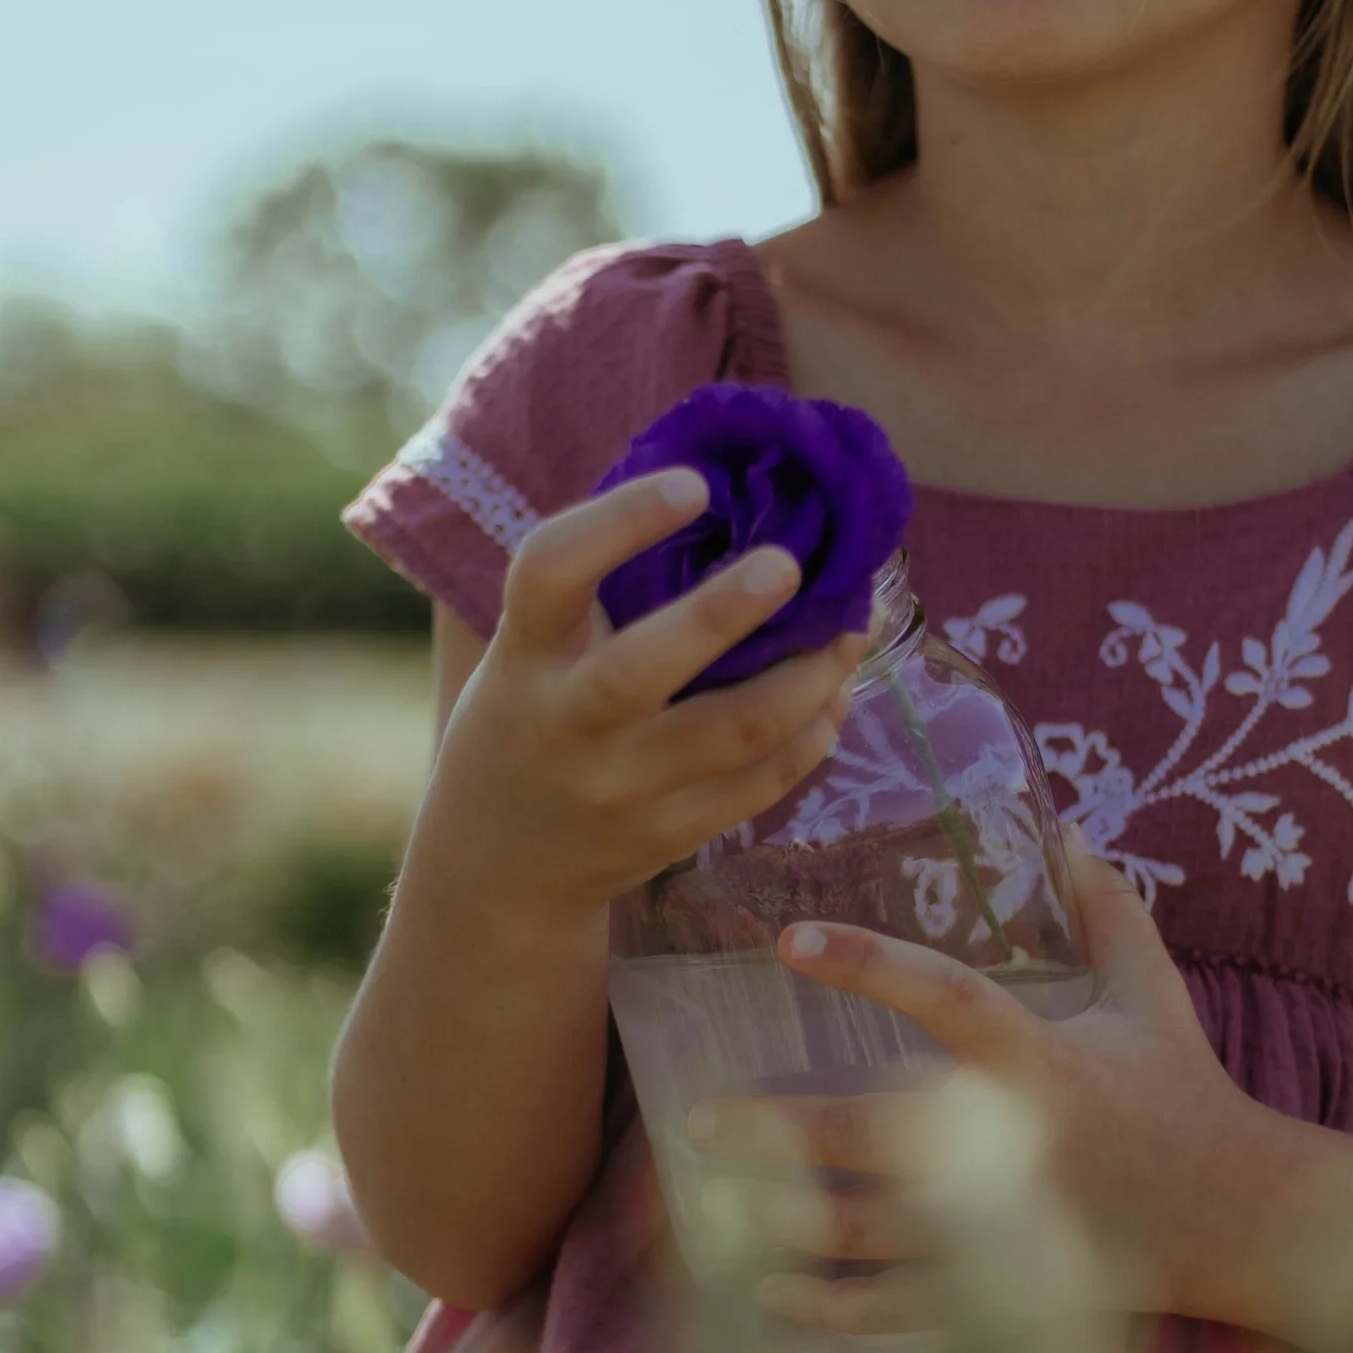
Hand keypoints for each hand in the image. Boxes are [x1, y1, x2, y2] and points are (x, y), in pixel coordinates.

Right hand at [438, 472, 867, 925]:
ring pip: (734, 731)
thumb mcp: (529, 654)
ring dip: (809, 676)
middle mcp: (568, 726)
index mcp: (525, 658)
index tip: (694, 486)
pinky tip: (834, 694)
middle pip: (645, 668)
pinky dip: (811, 732)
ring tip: (851, 630)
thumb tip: (731, 501)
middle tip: (791, 564)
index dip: (620, 521)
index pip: (551, 573)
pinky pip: (761, 782)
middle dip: (725, 611)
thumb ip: (598, 593)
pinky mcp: (672, 835)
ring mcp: (622, 790)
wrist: (501, 867)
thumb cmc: (529, 719)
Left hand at [693, 835, 1264, 1337]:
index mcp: (1042, 1061)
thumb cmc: (1187, 1095)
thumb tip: (1065, 829)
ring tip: (711, 1209)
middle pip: (876, 1136)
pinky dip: (830, 1316)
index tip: (789, 943)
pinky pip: (901, 1317)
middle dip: (780, 1130)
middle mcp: (1014, 1146)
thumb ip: (1108, 912)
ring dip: (784, 1226)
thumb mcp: (1152, 994)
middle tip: (699, 1121)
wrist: (1246, 1221)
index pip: (946, 998)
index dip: (868, 967)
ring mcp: (1006, 1231)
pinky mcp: (1007, 1297)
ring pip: (871, 1236)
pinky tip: (767, 1304)